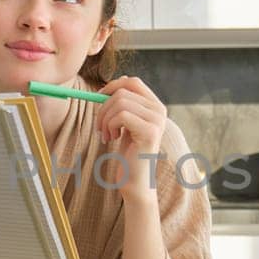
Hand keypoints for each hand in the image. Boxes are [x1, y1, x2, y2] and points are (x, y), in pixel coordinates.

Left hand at [97, 76, 167, 202]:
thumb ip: (127, 103)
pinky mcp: (150, 132)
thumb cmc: (128, 152)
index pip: (133, 82)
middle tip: (100, 125)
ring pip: (120, 102)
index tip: (98, 98)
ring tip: (106, 134)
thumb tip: (119, 78)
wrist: (134, 179)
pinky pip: (121, 115)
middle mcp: (160, 110)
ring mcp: (157, 120)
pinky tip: (111, 139)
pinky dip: (109, 125)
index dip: (112, 86)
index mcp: (155, 106)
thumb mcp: (127, 123)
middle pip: (124, 91)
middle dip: (104, 106)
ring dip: (105, 118)